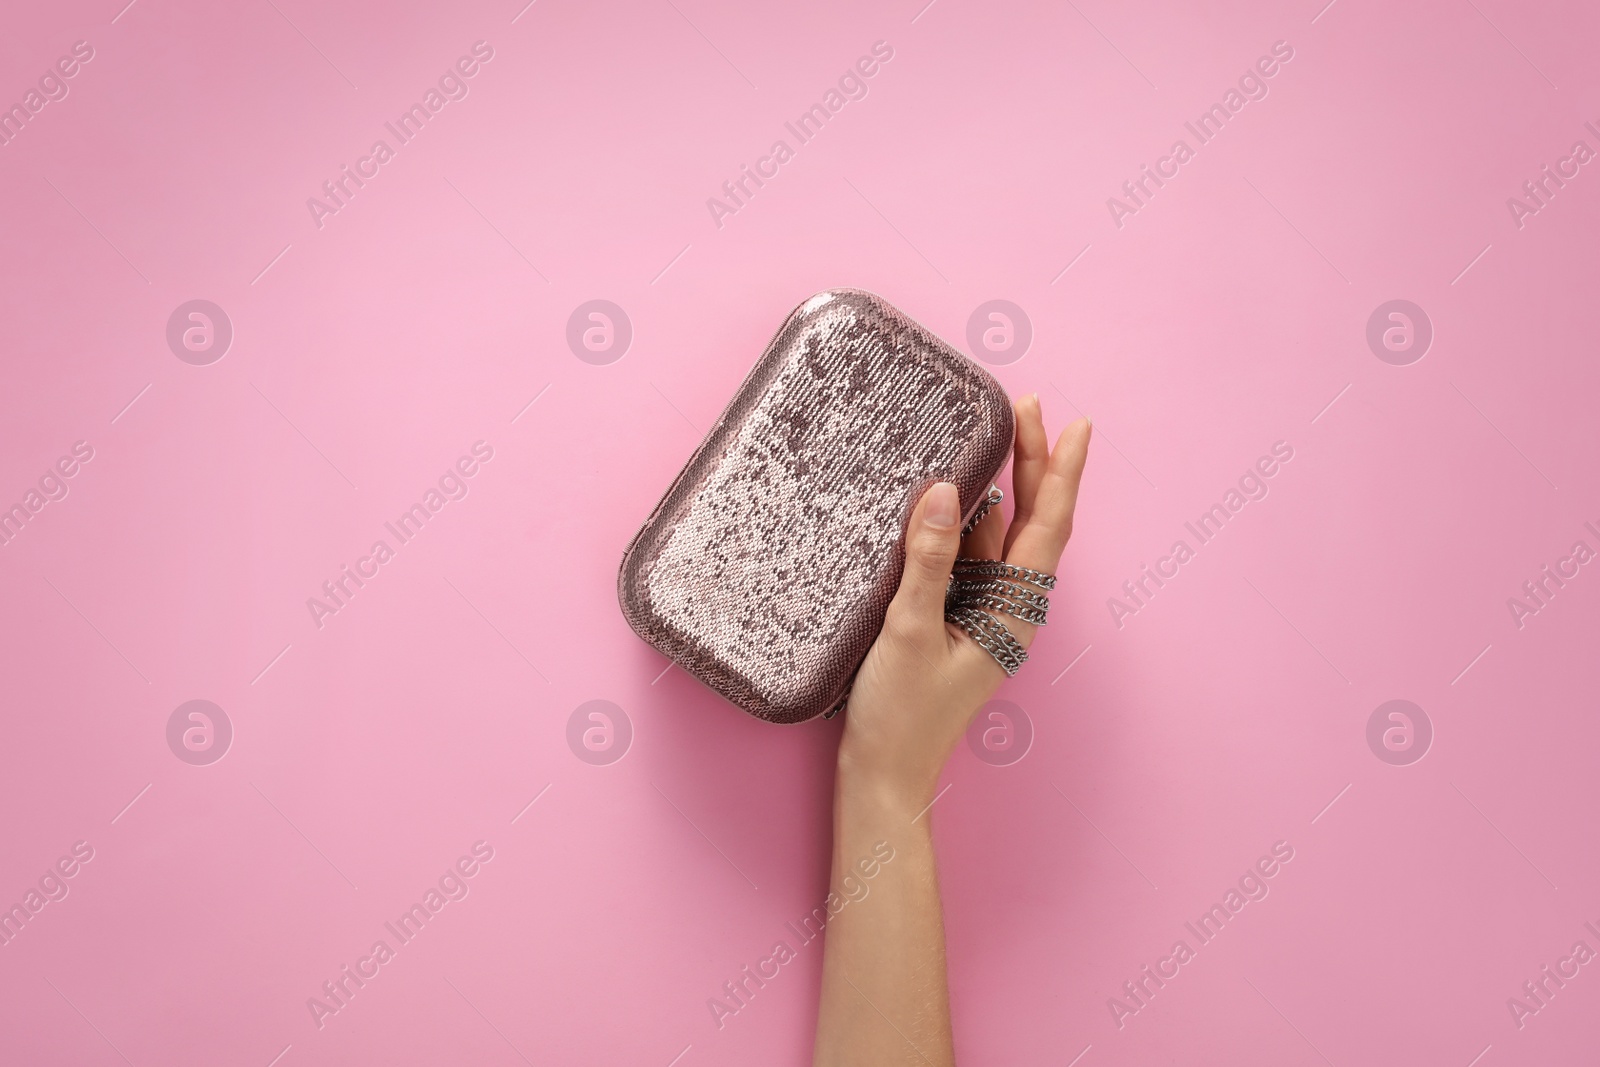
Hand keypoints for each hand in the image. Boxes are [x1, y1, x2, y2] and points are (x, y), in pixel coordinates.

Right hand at [839, 395, 1090, 804]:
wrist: (883, 777)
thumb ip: (927, 559)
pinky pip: (967, 559)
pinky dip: (962, 522)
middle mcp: (1008, 610)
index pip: (1048, 528)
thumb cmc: (900, 716)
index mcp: (1013, 614)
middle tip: (1028, 405)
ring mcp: (981, 615)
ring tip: (988, 434)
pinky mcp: (953, 621)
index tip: (1075, 425)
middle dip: (1031, 464)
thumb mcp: (908, 630)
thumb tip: (940, 489)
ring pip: (998, 538)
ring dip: (996, 489)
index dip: (1060, 473)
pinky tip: (946, 496)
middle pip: (1030, 523)